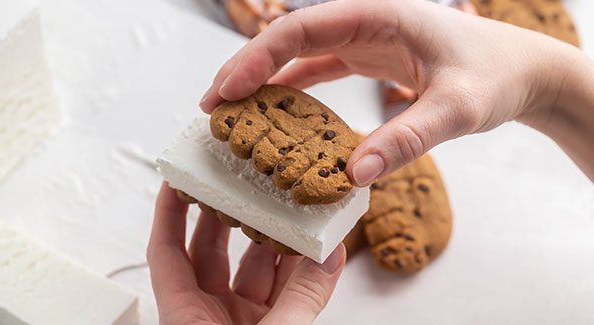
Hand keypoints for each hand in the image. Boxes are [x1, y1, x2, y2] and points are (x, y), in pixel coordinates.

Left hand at [147, 183, 346, 324]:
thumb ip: (301, 300)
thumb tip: (329, 256)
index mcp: (185, 317)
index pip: (166, 251)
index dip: (168, 213)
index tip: (176, 178)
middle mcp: (208, 316)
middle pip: (210, 252)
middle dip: (227, 215)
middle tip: (243, 181)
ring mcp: (239, 324)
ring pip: (252, 270)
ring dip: (272, 241)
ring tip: (289, 207)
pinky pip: (283, 294)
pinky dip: (300, 273)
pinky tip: (319, 252)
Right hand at [199, 0, 588, 182]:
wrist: (520, 73)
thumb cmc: (494, 77)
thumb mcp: (457, 109)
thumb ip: (408, 138)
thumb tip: (355, 174)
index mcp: (377, 15)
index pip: (302, 28)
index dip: (257, 56)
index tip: (226, 89)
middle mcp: (363, 23)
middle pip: (288, 39)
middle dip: (246, 70)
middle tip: (213, 107)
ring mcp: (362, 41)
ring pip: (297, 55)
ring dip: (263, 81)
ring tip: (231, 112)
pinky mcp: (367, 61)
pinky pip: (317, 71)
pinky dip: (291, 90)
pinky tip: (273, 113)